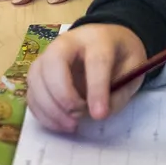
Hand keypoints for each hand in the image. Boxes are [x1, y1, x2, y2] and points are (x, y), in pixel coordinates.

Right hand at [26, 23, 149, 133]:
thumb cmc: (121, 57)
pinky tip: (58, 124)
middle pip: (54, 62)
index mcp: (98, 39)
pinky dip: (41, 112)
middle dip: (63, 95)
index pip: (96, 61)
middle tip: (77, 117)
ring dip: (49, 107)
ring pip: (36, 77)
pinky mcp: (39, 72)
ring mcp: (48, 55)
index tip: (100, 115)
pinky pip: (31, 92)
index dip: (97, 89)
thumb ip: (119, 93)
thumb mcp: (133, 71)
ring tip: (70, 125)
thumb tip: (94, 115)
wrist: (107, 41)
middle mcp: (68, 42)